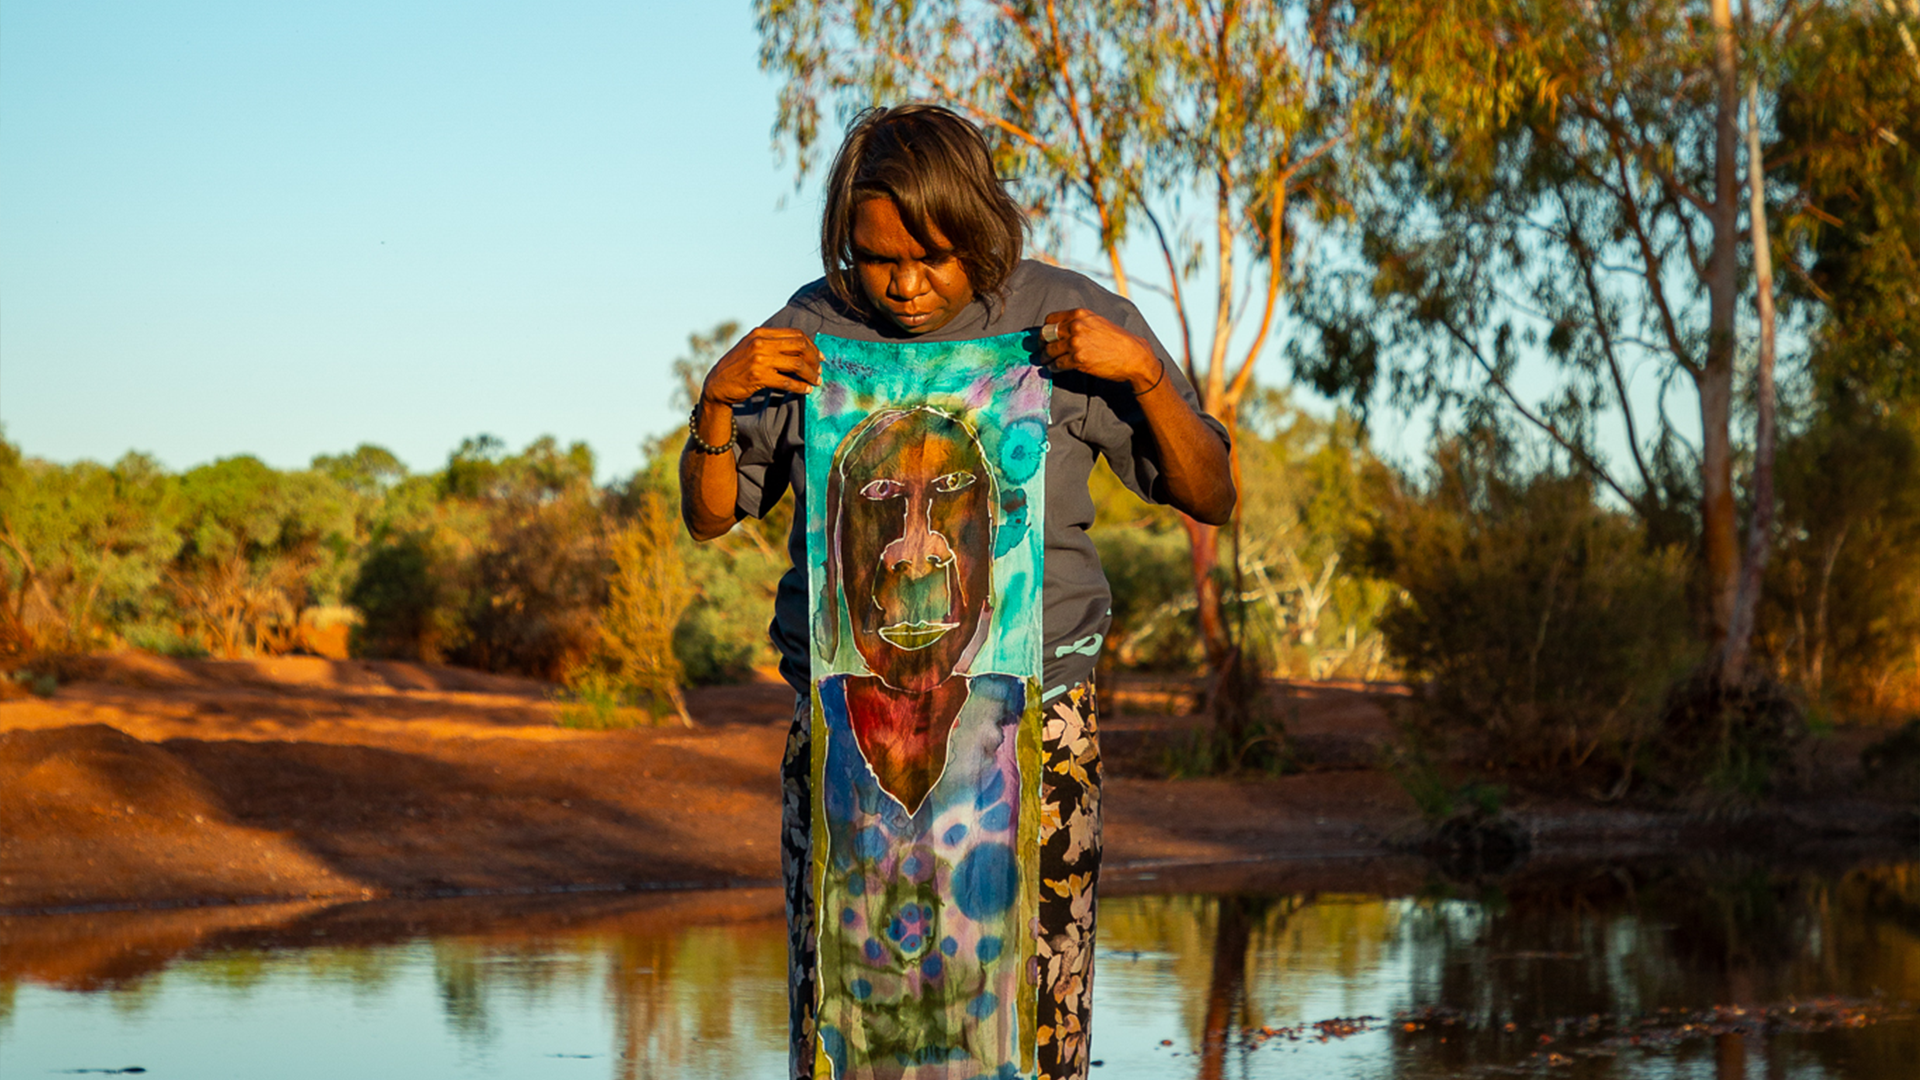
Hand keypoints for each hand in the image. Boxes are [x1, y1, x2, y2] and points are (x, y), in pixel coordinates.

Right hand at [700, 328, 821, 406]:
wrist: (717, 383)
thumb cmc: (738, 367)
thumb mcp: (752, 347)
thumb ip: (772, 344)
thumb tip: (801, 348)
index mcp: (761, 333)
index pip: (796, 334)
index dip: (812, 346)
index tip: (819, 357)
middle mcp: (760, 343)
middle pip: (800, 347)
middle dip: (814, 359)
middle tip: (819, 371)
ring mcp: (759, 359)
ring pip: (796, 364)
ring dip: (810, 374)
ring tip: (816, 382)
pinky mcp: (758, 376)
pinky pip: (787, 381)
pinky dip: (800, 387)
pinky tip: (806, 391)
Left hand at [1041, 310, 1162, 393]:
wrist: (1133, 356)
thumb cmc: (1118, 340)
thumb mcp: (1098, 322)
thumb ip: (1079, 323)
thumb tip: (1061, 331)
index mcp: (1079, 314)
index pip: (1051, 319)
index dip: (1046, 329)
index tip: (1046, 337)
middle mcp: (1075, 326)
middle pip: (1046, 334)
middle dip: (1042, 343)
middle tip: (1042, 350)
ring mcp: (1076, 343)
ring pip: (1049, 350)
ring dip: (1046, 358)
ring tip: (1046, 361)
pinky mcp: (1078, 359)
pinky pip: (1057, 364)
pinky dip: (1053, 368)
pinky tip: (1054, 369)